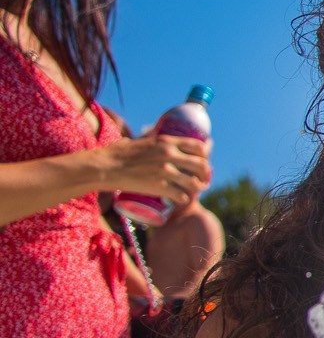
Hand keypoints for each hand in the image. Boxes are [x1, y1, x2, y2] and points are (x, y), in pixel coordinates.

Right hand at [93, 134, 211, 204]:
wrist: (104, 167)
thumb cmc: (116, 154)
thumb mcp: (139, 141)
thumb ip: (148, 140)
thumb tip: (143, 137)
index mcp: (166, 142)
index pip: (198, 147)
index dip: (205, 157)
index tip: (203, 163)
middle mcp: (170, 155)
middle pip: (201, 165)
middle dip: (205, 175)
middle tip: (203, 181)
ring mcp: (165, 171)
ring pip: (194, 183)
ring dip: (197, 189)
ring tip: (195, 192)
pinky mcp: (159, 187)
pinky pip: (181, 195)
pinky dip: (184, 199)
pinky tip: (182, 200)